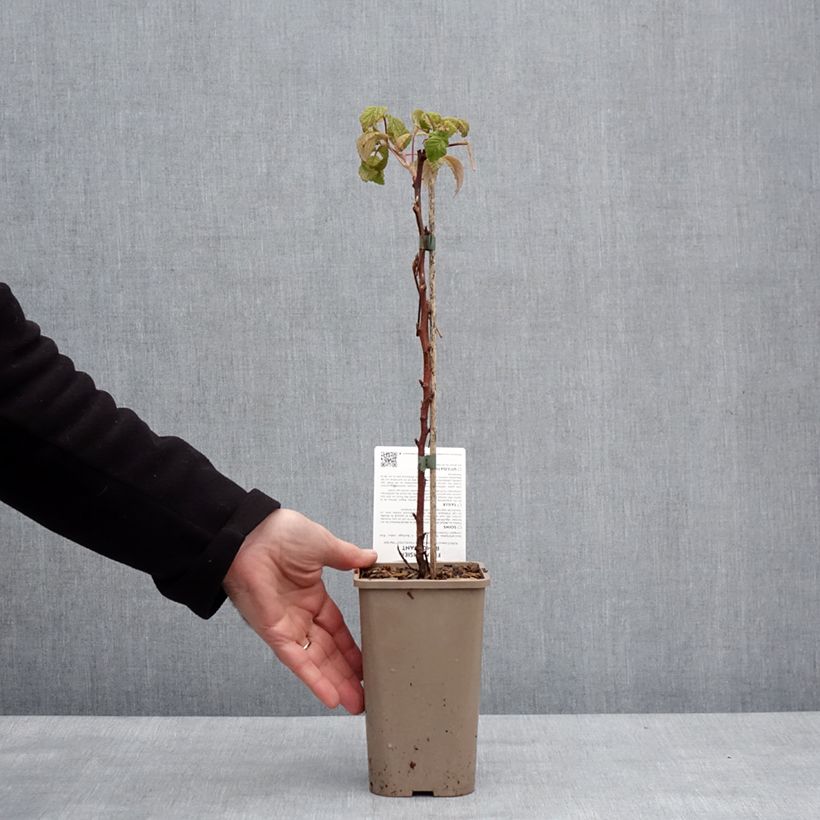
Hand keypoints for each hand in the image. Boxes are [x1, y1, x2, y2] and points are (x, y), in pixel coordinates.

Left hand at [222, 508, 377, 713]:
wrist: (250, 535)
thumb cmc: (279, 534)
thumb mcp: (323, 545)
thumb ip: (347, 556)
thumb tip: (370, 558)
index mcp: (312, 595)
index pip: (337, 629)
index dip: (352, 648)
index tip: (367, 663)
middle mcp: (299, 615)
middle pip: (328, 652)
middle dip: (347, 675)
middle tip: (366, 695)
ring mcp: (287, 626)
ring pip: (315, 662)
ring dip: (335, 684)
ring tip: (356, 705)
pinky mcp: (274, 633)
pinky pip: (297, 661)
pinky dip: (313, 679)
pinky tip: (330, 696)